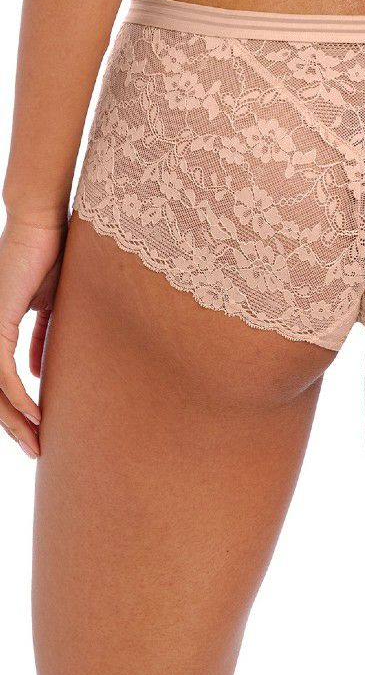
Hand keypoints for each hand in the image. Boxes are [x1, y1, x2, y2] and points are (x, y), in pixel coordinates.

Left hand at [0, 214, 66, 457]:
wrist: (43, 225)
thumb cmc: (51, 258)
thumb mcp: (49, 309)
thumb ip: (41, 340)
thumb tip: (38, 373)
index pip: (1, 381)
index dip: (16, 408)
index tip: (39, 429)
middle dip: (13, 425)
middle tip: (36, 449)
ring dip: (15, 420)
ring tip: (37, 442)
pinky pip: (3, 373)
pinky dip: (18, 398)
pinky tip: (36, 415)